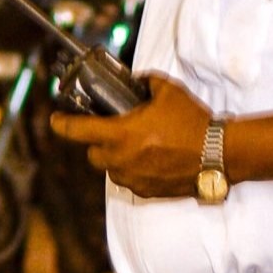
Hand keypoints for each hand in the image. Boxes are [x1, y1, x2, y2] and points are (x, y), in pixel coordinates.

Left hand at [52, 76, 209, 198]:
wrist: (217, 154)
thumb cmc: (193, 121)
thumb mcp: (169, 91)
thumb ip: (146, 81)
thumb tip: (136, 81)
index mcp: (122, 134)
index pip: (79, 131)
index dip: (62, 125)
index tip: (55, 120)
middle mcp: (122, 159)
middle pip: (92, 154)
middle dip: (97, 143)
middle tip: (112, 131)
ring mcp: (133, 179)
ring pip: (111, 169)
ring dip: (116, 158)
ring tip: (136, 146)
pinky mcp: (147, 192)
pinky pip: (129, 181)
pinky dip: (132, 170)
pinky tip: (150, 160)